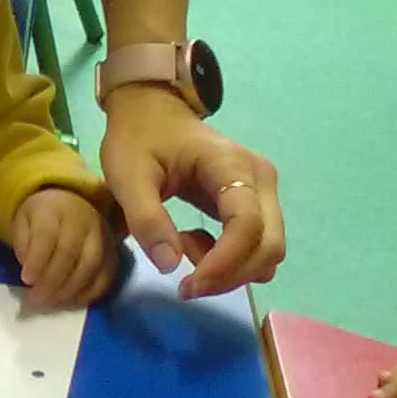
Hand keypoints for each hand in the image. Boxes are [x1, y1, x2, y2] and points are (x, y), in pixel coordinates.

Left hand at [11, 188, 119, 308]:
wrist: (70, 202)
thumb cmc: (41, 217)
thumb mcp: (22, 222)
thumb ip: (23, 244)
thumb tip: (31, 273)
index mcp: (55, 209)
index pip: (47, 235)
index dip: (37, 260)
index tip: (26, 280)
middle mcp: (83, 220)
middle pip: (71, 252)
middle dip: (53, 280)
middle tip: (38, 298)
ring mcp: (102, 236)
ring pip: (91, 266)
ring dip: (70, 289)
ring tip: (52, 302)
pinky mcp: (113, 252)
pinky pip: (106, 275)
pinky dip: (90, 292)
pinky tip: (73, 301)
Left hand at [98, 84, 282, 298]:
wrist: (152, 111)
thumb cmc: (138, 139)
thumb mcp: (127, 176)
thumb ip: (146, 219)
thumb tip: (171, 265)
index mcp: (232, 166)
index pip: (248, 226)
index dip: (224, 264)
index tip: (187, 286)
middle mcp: (260, 178)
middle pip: (269, 245)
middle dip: (230, 275)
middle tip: (186, 284)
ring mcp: (262, 191)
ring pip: (268, 250)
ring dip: (231, 268)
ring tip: (185, 247)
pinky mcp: (255, 203)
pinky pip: (257, 245)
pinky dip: (230, 259)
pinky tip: (192, 242)